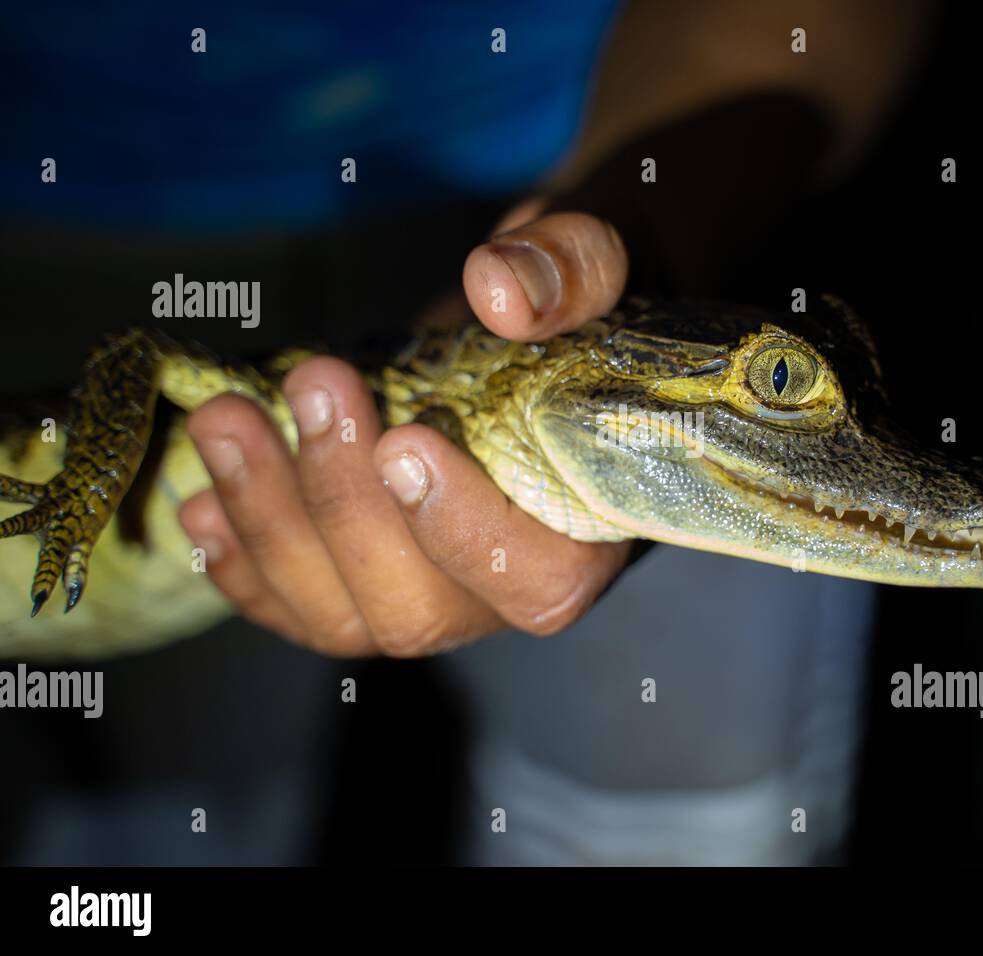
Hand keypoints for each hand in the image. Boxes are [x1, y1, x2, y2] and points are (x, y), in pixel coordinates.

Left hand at [178, 206, 631, 655]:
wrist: (535, 313)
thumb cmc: (575, 292)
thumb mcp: (595, 254)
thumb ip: (574, 268)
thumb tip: (498, 290)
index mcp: (588, 527)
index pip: (537, 580)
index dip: (464, 532)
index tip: (403, 442)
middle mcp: (508, 583)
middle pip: (416, 609)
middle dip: (342, 507)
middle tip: (311, 387)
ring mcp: (432, 592)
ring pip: (342, 617)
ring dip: (270, 525)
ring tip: (224, 420)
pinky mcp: (366, 580)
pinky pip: (298, 610)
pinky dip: (242, 565)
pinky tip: (201, 505)